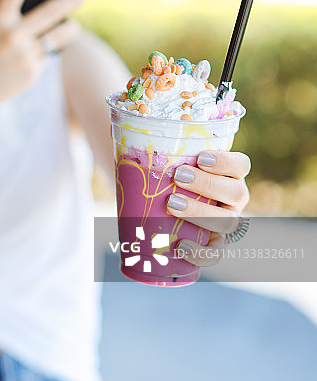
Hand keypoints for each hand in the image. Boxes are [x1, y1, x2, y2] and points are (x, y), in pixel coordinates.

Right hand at [0, 0, 83, 121]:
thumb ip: (7, 17)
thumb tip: (39, 3)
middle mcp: (11, 36)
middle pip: (50, 11)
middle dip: (70, 0)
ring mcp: (23, 55)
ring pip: (58, 37)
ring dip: (70, 30)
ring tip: (73, 25)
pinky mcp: (31, 73)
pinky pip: (46, 56)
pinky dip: (44, 53)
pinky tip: (37, 55)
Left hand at [166, 150, 250, 266]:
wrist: (159, 205)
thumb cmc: (166, 173)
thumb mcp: (166, 156)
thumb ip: (162, 141)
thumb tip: (139, 127)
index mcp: (228, 173)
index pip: (241, 164)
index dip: (226, 161)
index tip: (200, 158)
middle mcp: (233, 198)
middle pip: (236, 192)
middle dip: (208, 184)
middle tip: (178, 176)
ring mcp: (226, 222)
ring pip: (228, 222)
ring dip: (201, 214)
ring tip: (172, 204)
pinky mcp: (214, 244)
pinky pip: (215, 253)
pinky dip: (200, 252)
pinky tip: (181, 246)